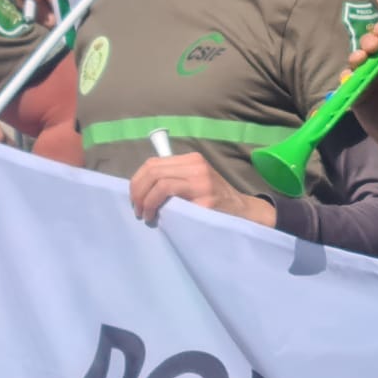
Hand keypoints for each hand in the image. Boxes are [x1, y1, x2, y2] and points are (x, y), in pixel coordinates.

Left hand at [128, 153, 275, 226]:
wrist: (243, 211)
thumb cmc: (215, 200)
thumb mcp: (196, 181)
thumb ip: (175, 178)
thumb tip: (141, 188)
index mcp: (192, 160)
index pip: (153, 163)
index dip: (137, 181)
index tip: (134, 198)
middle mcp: (196, 166)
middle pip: (153, 171)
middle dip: (137, 191)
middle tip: (137, 209)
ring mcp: (202, 181)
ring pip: (160, 182)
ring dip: (145, 200)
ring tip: (145, 215)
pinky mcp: (205, 199)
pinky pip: (171, 197)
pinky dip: (156, 206)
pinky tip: (155, 217)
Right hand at [348, 17, 377, 260]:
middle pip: (371, 47)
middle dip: (369, 41)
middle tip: (372, 46)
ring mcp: (369, 82)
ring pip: (357, 61)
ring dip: (357, 55)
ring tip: (361, 59)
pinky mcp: (357, 97)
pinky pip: (348, 82)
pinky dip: (347, 76)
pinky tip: (352, 76)